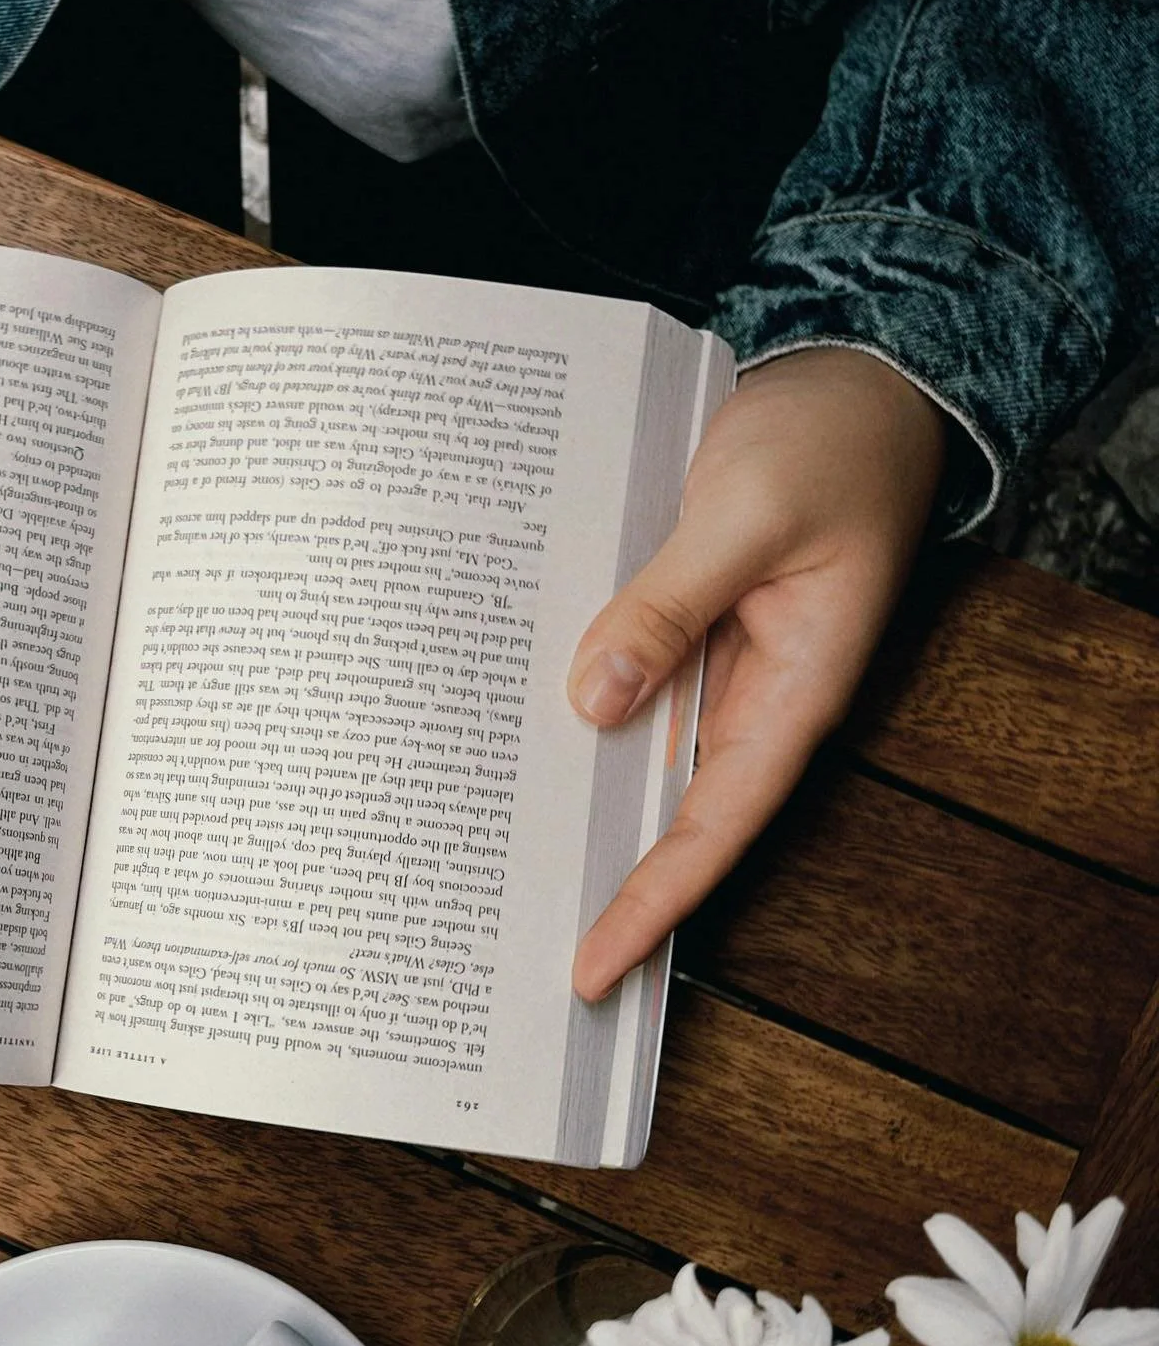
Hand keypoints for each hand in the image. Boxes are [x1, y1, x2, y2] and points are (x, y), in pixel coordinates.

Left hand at [568, 346, 946, 1000]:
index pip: (716, 828)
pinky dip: (574, 708)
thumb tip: (594, 700)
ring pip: (639, 753)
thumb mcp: (744, 515)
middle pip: (670, 812)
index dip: (653, 903)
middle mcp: (756, 696)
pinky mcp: (689, 625)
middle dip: (599, 877)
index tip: (593, 967)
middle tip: (507, 938)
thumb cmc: (826, 443)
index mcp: (795, 692)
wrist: (859, 378)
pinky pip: (627, 682)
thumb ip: (668, 605)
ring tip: (487, 859)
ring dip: (575, 796)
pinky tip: (505, 730)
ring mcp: (720, 663)